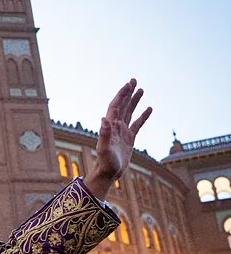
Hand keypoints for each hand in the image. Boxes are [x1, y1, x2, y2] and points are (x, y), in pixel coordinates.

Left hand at [84, 79, 151, 198]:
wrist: (109, 173)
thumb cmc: (105, 162)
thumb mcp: (103, 149)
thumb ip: (103, 134)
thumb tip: (103, 119)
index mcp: (110, 126)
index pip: (116, 106)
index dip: (121, 95)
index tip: (128, 84)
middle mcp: (116, 126)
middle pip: (122, 105)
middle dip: (128, 93)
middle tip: (134, 80)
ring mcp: (123, 131)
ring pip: (130, 112)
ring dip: (135, 101)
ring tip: (141, 89)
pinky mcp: (130, 138)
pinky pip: (138, 124)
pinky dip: (143, 116)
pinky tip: (149, 108)